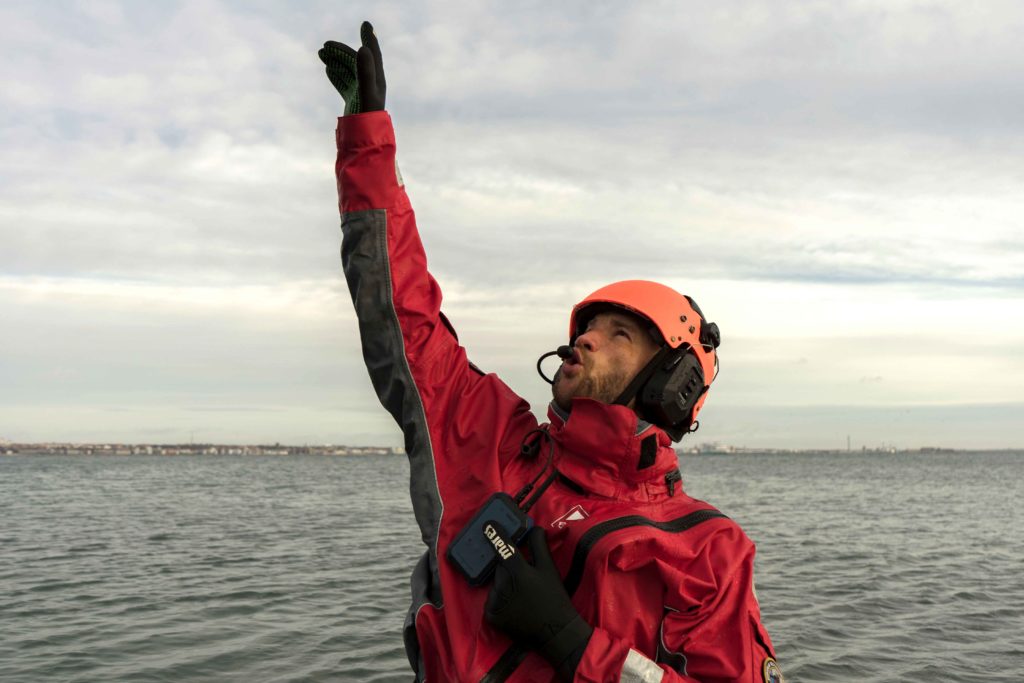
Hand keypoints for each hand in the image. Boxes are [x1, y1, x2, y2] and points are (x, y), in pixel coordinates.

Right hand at [318, 21, 385, 114]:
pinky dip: (336, 75)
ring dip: (336, 60)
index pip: (373, 54)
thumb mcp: (366, 92)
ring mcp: (361, 91)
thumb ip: (364, 71)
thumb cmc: (368, 116)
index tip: (365, 24)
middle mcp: (370, 83)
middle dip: (341, 50)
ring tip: (321, 53)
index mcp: (376, 78)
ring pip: (347, 70)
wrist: (365, 139)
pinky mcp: (354, 100)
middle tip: (325, 45)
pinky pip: (344, 83)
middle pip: (355, 60)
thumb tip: (362, 49)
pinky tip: (328, 70)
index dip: (369, 38)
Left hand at [485, 525, 591, 680]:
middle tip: (527, 580)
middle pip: (501, 568)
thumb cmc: (555, 598)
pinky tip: (515, 607)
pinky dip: (501, 602)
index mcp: (518, 571)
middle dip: (510, 570)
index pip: (503, 548)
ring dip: (506, 586)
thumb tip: (534, 528)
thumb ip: (539, 546)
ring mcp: (495, 602)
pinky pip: (492, 601)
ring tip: (524, 597)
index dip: (496, 534)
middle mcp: (503, 585)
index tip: (488, 524)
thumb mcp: (550, 569)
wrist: (556, 632)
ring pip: (496, 585)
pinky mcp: (492, 617)